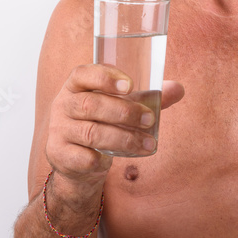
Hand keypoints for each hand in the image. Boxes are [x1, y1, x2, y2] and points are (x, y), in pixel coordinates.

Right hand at [46, 64, 183, 194]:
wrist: (76, 163)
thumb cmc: (101, 125)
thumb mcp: (119, 108)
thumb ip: (146, 98)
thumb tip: (178, 89)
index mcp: (74, 87)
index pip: (82, 74)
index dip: (104, 77)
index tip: (130, 85)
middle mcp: (63, 106)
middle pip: (90, 104)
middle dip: (124, 112)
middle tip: (150, 119)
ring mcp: (59, 131)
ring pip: (92, 133)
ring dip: (124, 139)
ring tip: (148, 143)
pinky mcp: (59, 155)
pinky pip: (84, 158)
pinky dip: (103, 160)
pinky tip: (118, 160)